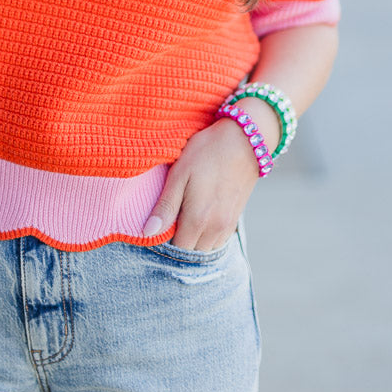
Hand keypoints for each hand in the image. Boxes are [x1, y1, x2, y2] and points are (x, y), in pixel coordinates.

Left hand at [143, 120, 259, 249]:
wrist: (244, 140)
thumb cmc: (206, 152)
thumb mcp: (180, 174)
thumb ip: (165, 206)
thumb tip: (148, 232)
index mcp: (198, 219)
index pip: (177, 249)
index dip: (164, 241)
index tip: (158, 224)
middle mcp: (215, 229)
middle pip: (192, 252)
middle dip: (179, 242)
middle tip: (169, 220)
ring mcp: (228, 225)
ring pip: (206, 248)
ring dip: (194, 241)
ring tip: (184, 218)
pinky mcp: (236, 218)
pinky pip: (219, 240)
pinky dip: (207, 236)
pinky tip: (200, 217)